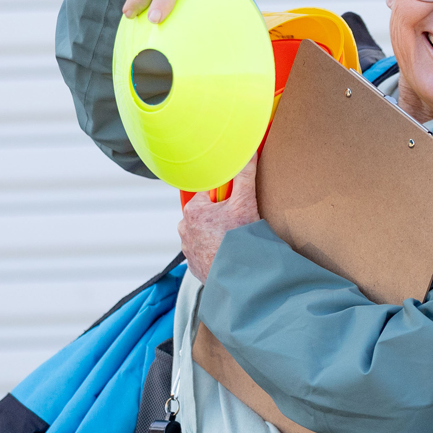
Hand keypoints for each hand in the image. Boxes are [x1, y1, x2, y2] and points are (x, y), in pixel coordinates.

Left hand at [178, 156, 258, 282]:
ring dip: (216, 234)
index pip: (207, 193)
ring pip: (204, 233)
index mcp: (192, 210)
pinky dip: (214, 250)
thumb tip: (248, 154)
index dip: (224, 196)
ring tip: (233, 240)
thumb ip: (244, 176)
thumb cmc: (238, 240)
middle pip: (206, 213)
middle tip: (237, 222)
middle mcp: (183, 228)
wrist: (237, 278)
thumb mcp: (245, 203)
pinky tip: (228, 253)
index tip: (235, 202)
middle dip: (221, 216)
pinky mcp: (193, 265)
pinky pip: (204, 251)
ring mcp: (187, 249)